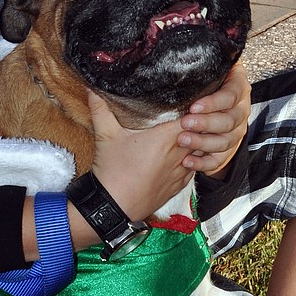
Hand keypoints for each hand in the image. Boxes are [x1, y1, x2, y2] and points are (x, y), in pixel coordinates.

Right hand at [86, 91, 193, 223]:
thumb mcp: (105, 136)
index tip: (191, 101)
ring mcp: (181, 172)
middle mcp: (180, 155)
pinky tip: (183, 155)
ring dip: (198, 143)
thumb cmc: (113, 172)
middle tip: (194, 114)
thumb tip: (91, 88)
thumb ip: (101, 108)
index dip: (196, 108)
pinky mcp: (179, 186)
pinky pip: (194, 169)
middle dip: (201, 124)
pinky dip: (192, 160)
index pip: (195, 118)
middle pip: (203, 134)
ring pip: (202, 153)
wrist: (114, 207)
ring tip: (191, 133)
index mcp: (167, 138)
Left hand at [179, 60, 249, 175]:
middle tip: (185, 124)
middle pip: (230, 120)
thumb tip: (176, 57)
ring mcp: (237, 130)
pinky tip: (187, 161)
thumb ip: (198, 67)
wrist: (208, 104)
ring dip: (202, 143)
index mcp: (237, 86)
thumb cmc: (202, 83)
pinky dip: (203, 163)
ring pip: (226, 141)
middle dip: (206, 124)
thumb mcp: (204, 72)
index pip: (231, 94)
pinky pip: (220, 160)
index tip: (193, 106)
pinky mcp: (229, 149)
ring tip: (182, 141)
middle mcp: (241, 109)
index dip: (214, 102)